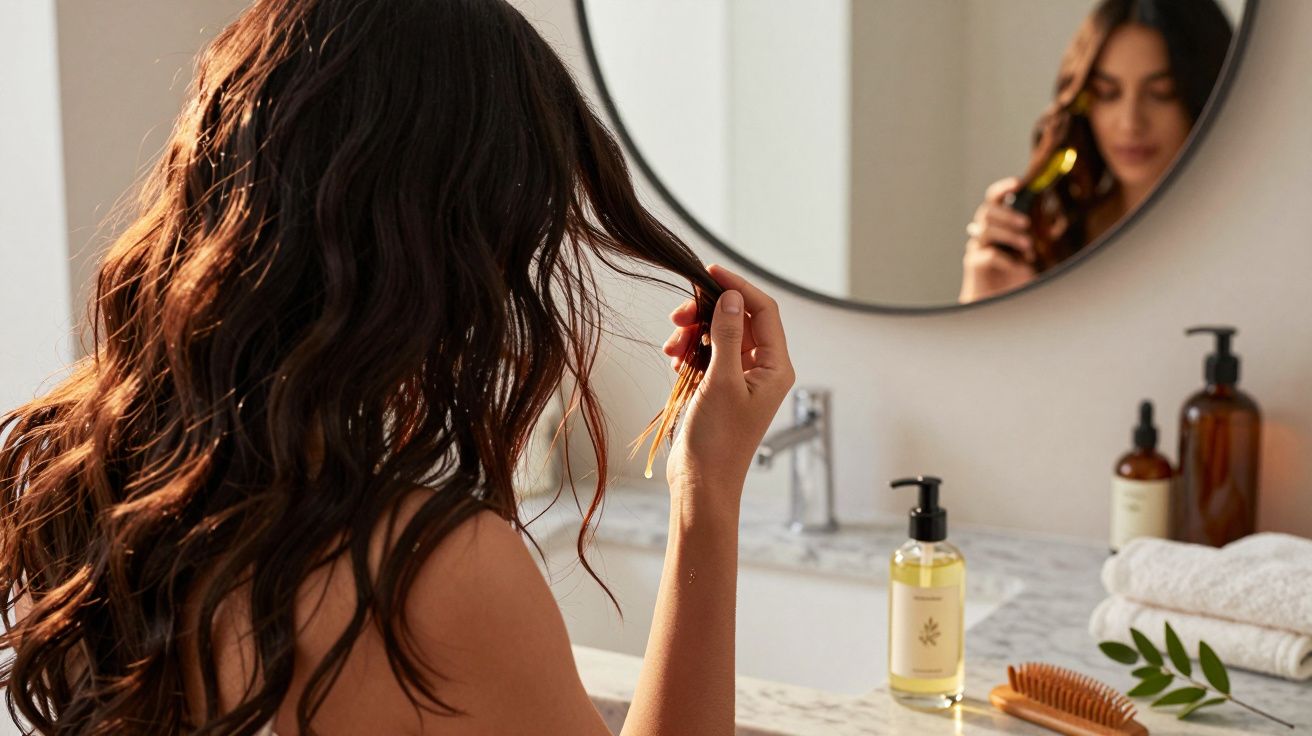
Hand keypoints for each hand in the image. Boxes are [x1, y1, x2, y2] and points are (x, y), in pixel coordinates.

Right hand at [660, 264, 794, 514]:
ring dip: (693, 334)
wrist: (701, 482)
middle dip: (707, 313)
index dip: (737, 287)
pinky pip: (706, 355)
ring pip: (718, 336)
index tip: (709, 272)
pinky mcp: (720, 388)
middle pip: (739, 320)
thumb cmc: (718, 440)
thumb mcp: (722, 381)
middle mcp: (763, 370)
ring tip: (671, 348)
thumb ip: (728, 335)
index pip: (763, 311)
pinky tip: (675, 363)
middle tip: (678, 316)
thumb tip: (731, 297)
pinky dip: (689, 352)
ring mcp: (741, 379)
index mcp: (777, 368)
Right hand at [959, 177, 1036, 302]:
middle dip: (1007, 214)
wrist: (999, 305)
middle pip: (987, 212)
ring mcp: (976, 248)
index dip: (1002, 190)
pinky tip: (1020, 269)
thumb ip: (1031, 236)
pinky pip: (990, 254)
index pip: (993, 201)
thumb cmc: (1015, 277)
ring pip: (987, 230)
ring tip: (1028, 248)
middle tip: (1026, 224)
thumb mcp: (1028, 254)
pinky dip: (1009, 261)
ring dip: (1010, 236)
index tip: (1018, 184)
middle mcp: (982, 234)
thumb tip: (1050, 217)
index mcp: (995, 227)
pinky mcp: (974, 264)